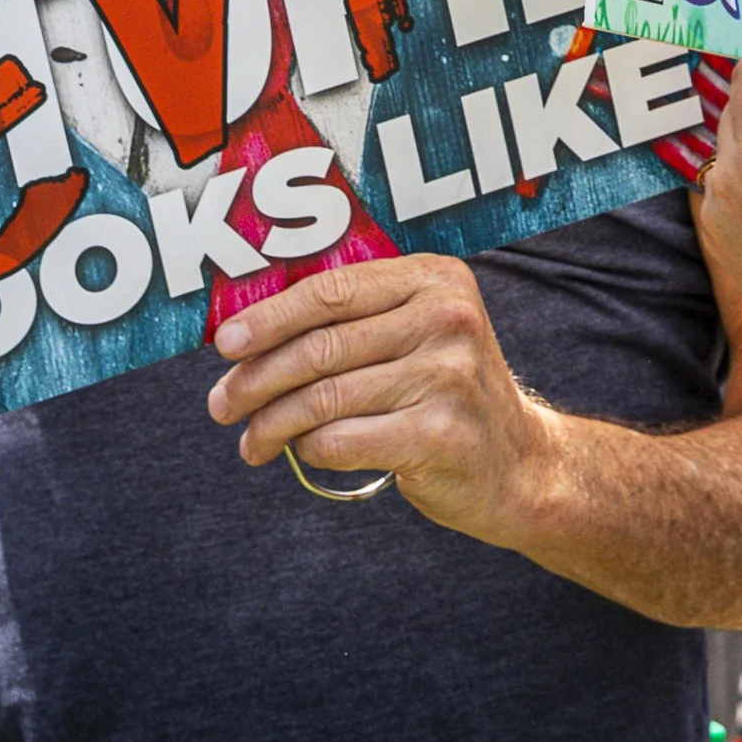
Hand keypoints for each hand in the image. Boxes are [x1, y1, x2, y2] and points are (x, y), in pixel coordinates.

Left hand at [208, 253, 553, 541]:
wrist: (520, 463)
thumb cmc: (444, 392)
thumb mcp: (417, 332)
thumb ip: (353, 320)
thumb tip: (248, 331)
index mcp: (434, 278)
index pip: (331, 290)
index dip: (269, 317)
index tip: (225, 343)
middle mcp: (446, 318)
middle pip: (321, 347)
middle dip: (257, 378)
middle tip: (221, 404)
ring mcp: (448, 375)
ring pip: (323, 398)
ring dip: (272, 424)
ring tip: (251, 442)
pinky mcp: (441, 433)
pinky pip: (343, 441)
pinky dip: (310, 450)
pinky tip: (301, 455)